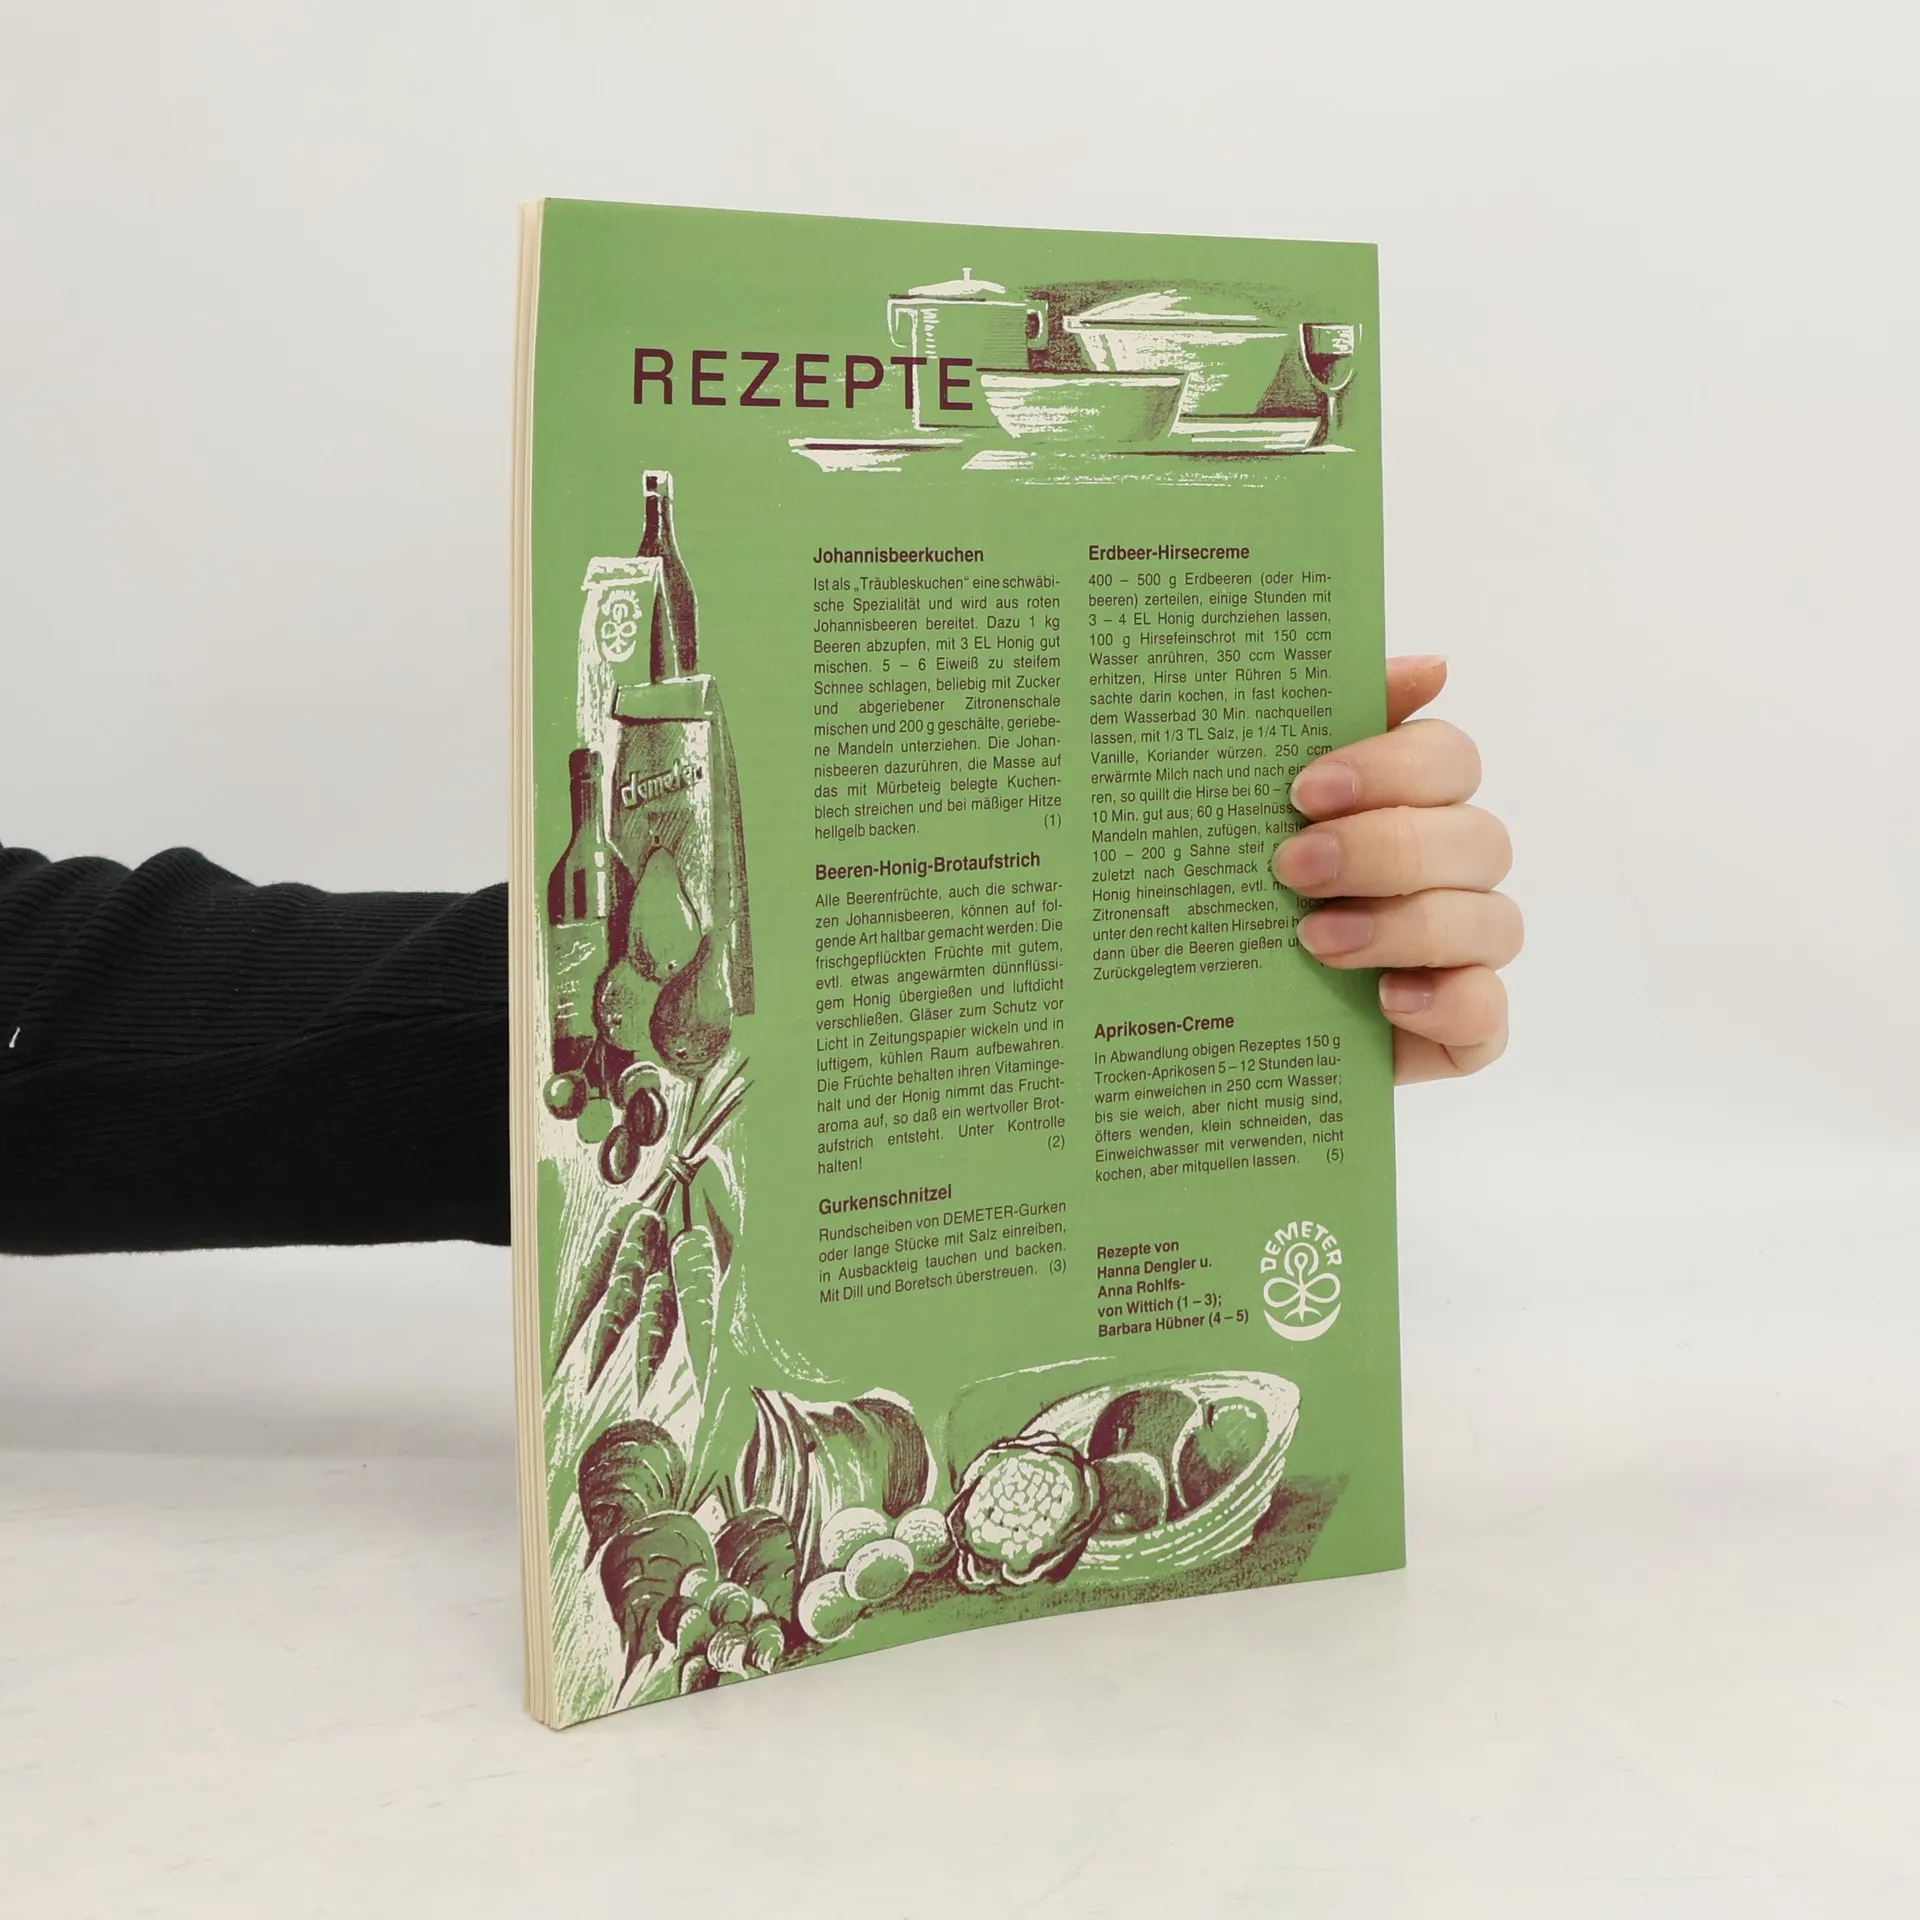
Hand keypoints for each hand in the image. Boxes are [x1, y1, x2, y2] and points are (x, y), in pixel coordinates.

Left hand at [1271, 656, 1519, 1081]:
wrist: (1205, 1017)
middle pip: (1477, 837)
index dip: (1391, 767)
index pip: (1448, 758)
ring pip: (1493, 921)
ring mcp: (1463, 954)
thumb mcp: (1248, 810)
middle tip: (1293, 868)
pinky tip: (1388, 1000)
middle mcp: (1450, 872)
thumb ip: (1317, 727)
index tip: (1305, 791)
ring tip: (1315, 941)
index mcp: (1410, 804)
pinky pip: (1490, 1014)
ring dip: (1407, 925)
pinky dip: (1449, 1003)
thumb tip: (1430, 666)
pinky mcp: (1459, 1030)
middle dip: (1386, 849)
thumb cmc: (1235, 896)